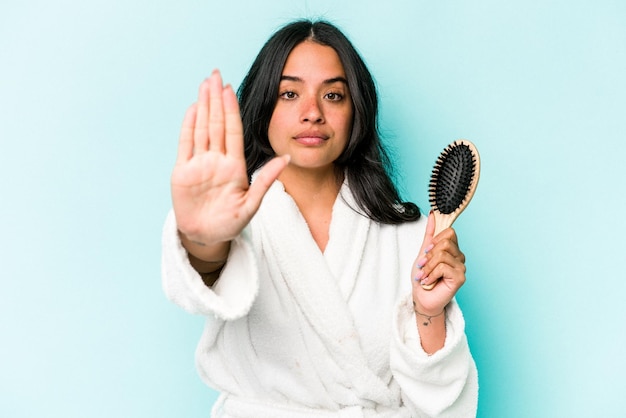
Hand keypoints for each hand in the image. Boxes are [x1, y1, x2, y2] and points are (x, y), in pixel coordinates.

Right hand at [171, 70, 288, 259]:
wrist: (206, 237)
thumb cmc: (230, 223)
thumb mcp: (252, 204)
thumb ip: (266, 180)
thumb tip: (286, 158)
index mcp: (234, 166)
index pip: (233, 132)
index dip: (232, 110)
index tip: (232, 90)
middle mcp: (216, 161)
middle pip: (216, 124)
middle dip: (216, 99)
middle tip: (216, 74)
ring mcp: (199, 165)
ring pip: (201, 129)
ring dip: (203, 106)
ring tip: (205, 84)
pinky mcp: (182, 172)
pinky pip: (185, 145)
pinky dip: (188, 126)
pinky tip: (192, 109)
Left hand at [411, 212, 466, 315]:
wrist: (421, 297)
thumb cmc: (423, 277)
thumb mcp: (423, 252)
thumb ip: (429, 234)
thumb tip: (433, 214)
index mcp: (452, 249)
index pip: (449, 232)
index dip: (435, 240)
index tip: (426, 251)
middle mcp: (459, 257)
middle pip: (445, 242)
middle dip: (429, 255)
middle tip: (422, 266)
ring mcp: (461, 267)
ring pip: (442, 255)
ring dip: (428, 266)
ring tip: (424, 275)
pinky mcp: (460, 277)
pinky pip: (443, 267)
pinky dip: (431, 274)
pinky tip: (428, 281)